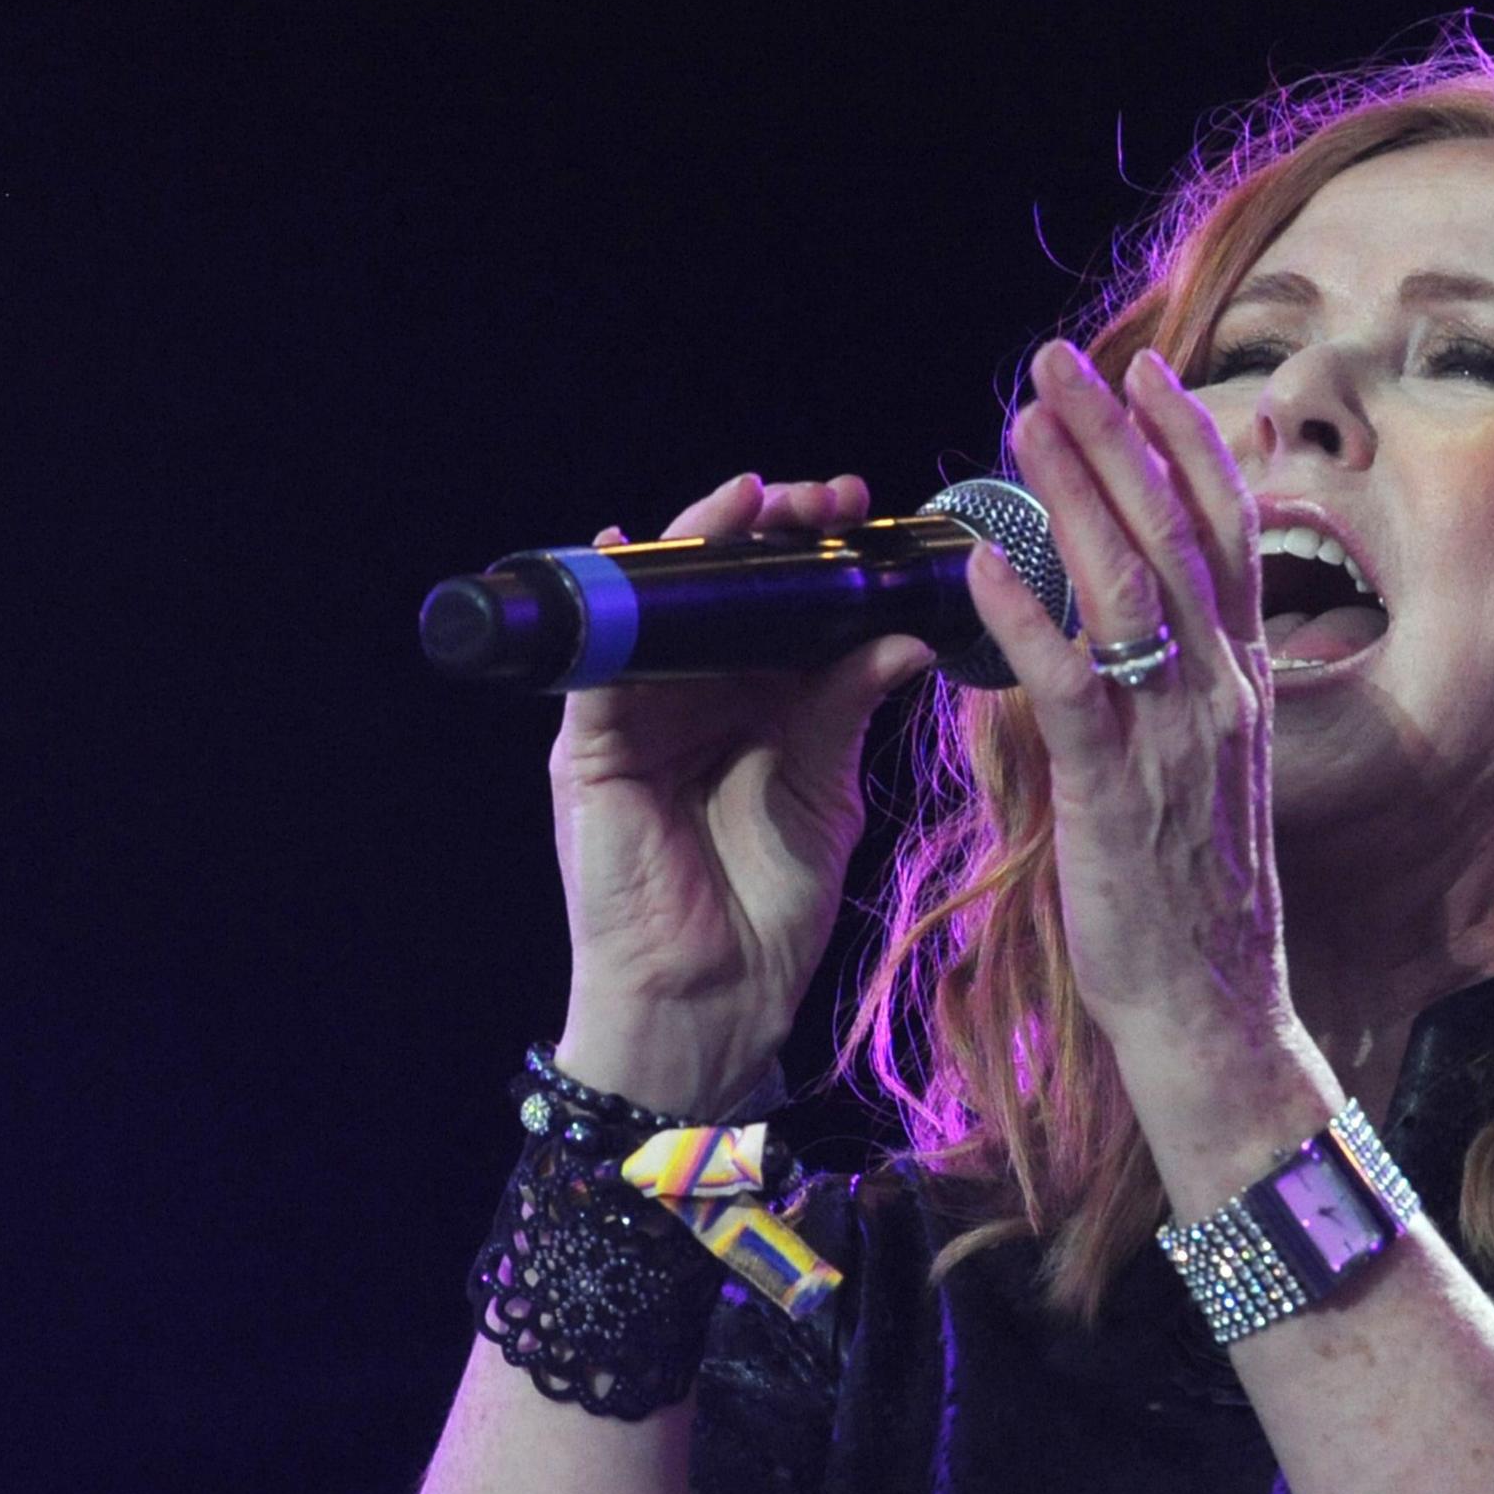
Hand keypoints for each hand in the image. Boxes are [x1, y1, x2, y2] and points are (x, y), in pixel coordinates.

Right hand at [548, 473, 938, 1115]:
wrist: (714, 999)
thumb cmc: (769, 908)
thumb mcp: (826, 790)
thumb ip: (846, 707)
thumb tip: (902, 632)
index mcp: (755, 702)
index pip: (782, 604)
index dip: (819, 554)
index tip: (874, 512)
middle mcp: (692, 693)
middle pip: (723, 588)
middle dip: (770, 530)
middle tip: (832, 494)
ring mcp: (636, 713)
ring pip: (661, 605)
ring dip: (702, 544)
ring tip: (756, 499)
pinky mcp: (592, 745)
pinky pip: (601, 659)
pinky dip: (624, 605)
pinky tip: (642, 552)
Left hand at [967, 341, 1317, 1131]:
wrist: (1216, 1015)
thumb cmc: (1193, 906)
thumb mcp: (1199, 780)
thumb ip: (1170, 697)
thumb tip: (1122, 635)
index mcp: (1242, 687)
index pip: (1228, 537)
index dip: (1189, 447)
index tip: (1152, 374)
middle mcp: (1220, 695)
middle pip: (1178, 533)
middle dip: (1122, 436)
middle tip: (1065, 358)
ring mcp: (1174, 739)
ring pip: (1129, 585)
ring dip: (1074, 493)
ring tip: (1027, 418)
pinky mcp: (1114, 791)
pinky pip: (1067, 685)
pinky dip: (1024, 617)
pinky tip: (980, 565)